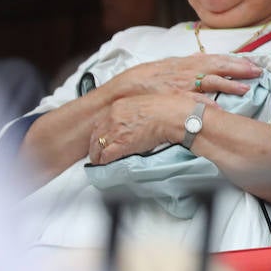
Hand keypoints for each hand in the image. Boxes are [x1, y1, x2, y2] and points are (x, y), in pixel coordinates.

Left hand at [88, 92, 215, 164]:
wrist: (174, 117)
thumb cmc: (167, 110)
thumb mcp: (144, 105)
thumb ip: (131, 114)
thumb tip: (129, 124)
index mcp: (117, 107)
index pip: (100, 124)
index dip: (101, 135)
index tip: (103, 141)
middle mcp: (112, 118)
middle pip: (96, 136)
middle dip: (97, 147)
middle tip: (99, 154)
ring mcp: (115, 131)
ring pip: (97, 148)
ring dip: (99, 157)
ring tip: (102, 162)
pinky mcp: (120, 145)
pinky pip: (105, 157)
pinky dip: (104, 163)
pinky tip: (107, 166)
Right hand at [111, 53, 260, 99]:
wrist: (122, 91)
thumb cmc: (145, 80)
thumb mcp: (169, 68)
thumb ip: (188, 66)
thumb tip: (206, 63)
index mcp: (186, 63)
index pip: (215, 59)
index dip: (235, 61)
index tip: (252, 63)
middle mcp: (185, 71)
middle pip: (217, 66)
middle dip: (238, 68)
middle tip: (257, 70)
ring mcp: (179, 85)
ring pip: (208, 82)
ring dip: (227, 84)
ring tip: (245, 88)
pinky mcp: (171, 98)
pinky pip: (191, 101)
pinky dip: (205, 103)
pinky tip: (218, 106)